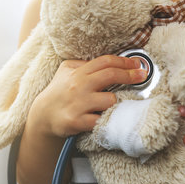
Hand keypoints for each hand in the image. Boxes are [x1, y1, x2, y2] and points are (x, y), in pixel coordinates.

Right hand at [28, 55, 146, 137]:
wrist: (42, 115)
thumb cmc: (58, 91)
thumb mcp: (66, 71)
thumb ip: (84, 64)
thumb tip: (109, 62)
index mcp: (78, 73)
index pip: (105, 62)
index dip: (124, 62)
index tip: (137, 65)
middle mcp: (78, 86)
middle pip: (111, 75)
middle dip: (130, 75)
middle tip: (142, 76)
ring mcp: (78, 104)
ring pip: (110, 100)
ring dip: (115, 102)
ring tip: (112, 104)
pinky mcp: (77, 121)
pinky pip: (101, 120)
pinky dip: (106, 119)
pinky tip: (106, 118)